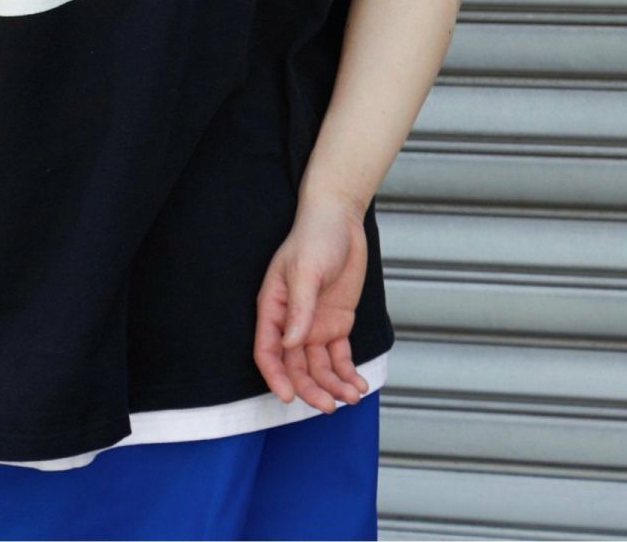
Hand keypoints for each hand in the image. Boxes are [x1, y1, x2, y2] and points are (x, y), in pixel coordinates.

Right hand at [253, 197, 371, 413]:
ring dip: (333, 385)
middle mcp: (291, 322)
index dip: (275, 376)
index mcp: (273, 307)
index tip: (287, 397)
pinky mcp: (336, 324)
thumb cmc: (314, 238)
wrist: (341, 220)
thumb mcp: (305, 270)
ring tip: (352, 396)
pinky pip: (339, 357)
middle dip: (311, 389)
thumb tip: (290, 344)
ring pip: (319, 367)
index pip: (267, 350)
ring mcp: (314, 324)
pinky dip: (347, 373)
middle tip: (329, 406)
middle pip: (295, 366)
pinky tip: (358, 385)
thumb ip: (299, 308)